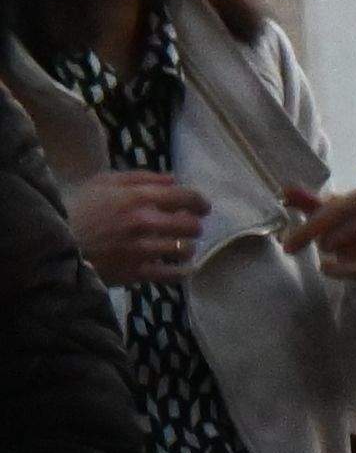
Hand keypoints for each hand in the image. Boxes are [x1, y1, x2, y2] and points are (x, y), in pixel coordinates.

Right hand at [64, 169, 203, 284]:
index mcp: (136, 197)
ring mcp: (142, 250)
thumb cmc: (81, 208)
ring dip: (186, 247)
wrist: (57, 242)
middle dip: (194, 226)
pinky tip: (181, 267)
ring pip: (186, 250)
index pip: (185, 197)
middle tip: (188, 227)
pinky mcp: (138, 273)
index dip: (200, 202)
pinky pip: (175, 275)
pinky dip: (183, 271)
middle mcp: (143, 223)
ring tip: (178, 246)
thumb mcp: (103, 183)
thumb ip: (140, 178)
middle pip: (191, 226)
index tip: (202, 207)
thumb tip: (174, 179)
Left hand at [292, 186, 355, 286]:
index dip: (307, 231)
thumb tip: (285, 191)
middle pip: (341, 235)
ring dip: (338, 257)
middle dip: (325, 244)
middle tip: (323, 247)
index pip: (330, 214)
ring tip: (337, 254)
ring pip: (354, 253)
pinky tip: (328, 269)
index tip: (287, 247)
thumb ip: (310, 202)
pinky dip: (344, 271)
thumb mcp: (336, 211)